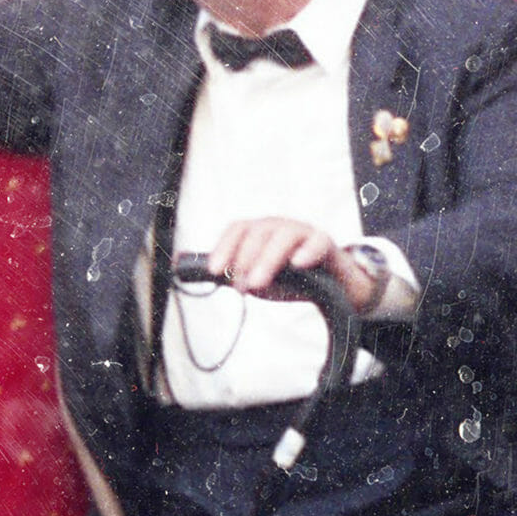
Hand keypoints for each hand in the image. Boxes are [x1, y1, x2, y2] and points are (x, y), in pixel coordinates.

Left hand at [206, 216, 384, 315]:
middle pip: (258, 233)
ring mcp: (304, 232)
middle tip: (241, 288)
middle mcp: (279, 226)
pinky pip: (317, 242)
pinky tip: (298, 264)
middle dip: (245, 260)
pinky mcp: (327, 243)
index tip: (214, 270)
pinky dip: (307, 251)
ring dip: (268, 259)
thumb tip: (184, 266)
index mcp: (260, 231)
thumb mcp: (256, 278)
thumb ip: (228, 273)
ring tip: (258, 284)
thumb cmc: (290, 279)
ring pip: (283, 236)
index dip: (224, 247)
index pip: (238, 229)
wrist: (332, 289)